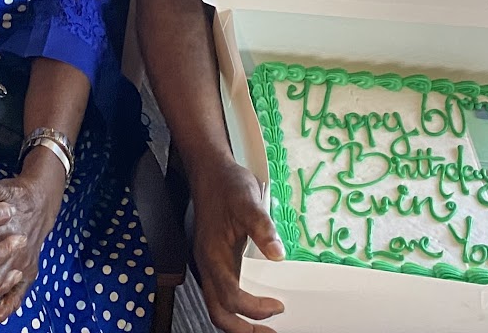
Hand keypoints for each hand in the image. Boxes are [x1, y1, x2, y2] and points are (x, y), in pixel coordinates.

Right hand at [190, 157, 285, 332]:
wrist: (209, 170)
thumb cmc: (226, 184)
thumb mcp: (248, 201)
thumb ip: (262, 228)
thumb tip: (277, 254)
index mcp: (213, 254)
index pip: (231, 296)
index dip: (255, 308)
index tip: (278, 305)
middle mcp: (208, 264)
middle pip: (218, 312)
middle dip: (243, 329)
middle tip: (270, 332)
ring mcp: (210, 263)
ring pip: (218, 305)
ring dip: (239, 321)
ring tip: (264, 326)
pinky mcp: (215, 260)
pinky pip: (222, 293)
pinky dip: (237, 307)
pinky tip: (254, 303)